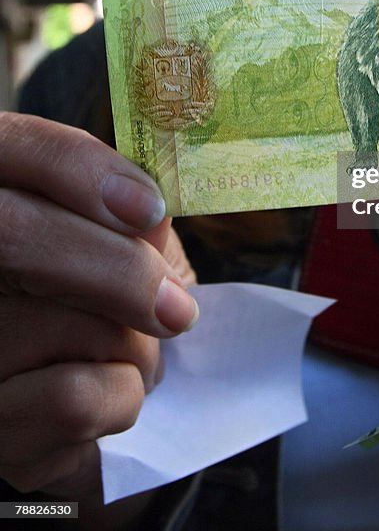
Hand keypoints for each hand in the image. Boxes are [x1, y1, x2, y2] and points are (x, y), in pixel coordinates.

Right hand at [0, 112, 197, 505]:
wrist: (73, 414)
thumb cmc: (100, 309)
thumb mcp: (120, 248)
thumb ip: (130, 219)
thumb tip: (148, 219)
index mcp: (0, 196)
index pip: (15, 147)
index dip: (80, 169)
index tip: (149, 208)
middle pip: (19, 234)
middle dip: (118, 270)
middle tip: (177, 308)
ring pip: (59, 320)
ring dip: (133, 348)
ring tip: (134, 357)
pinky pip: (70, 397)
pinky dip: (120, 400)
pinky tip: (113, 402)